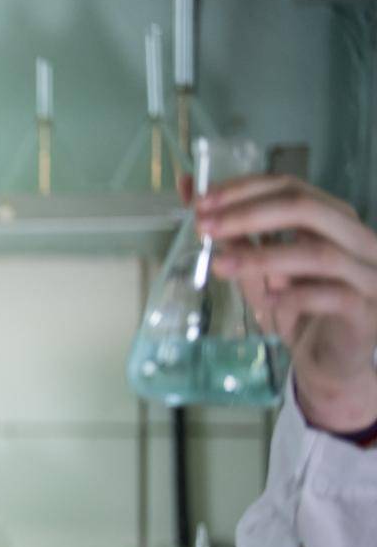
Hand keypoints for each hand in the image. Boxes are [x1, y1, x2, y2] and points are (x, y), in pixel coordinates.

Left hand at [199, 175, 376, 432]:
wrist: (328, 358)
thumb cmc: (294, 306)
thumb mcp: (256, 266)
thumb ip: (231, 232)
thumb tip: (188, 190)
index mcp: (331, 219)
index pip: (291, 187)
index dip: (245, 190)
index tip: (201, 202)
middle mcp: (357, 238)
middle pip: (307, 209)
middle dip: (249, 214)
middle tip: (205, 227)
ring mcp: (368, 273)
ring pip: (320, 253)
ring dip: (263, 257)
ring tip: (219, 266)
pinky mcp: (367, 311)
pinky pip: (336, 296)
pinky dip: (297, 296)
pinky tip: (266, 301)